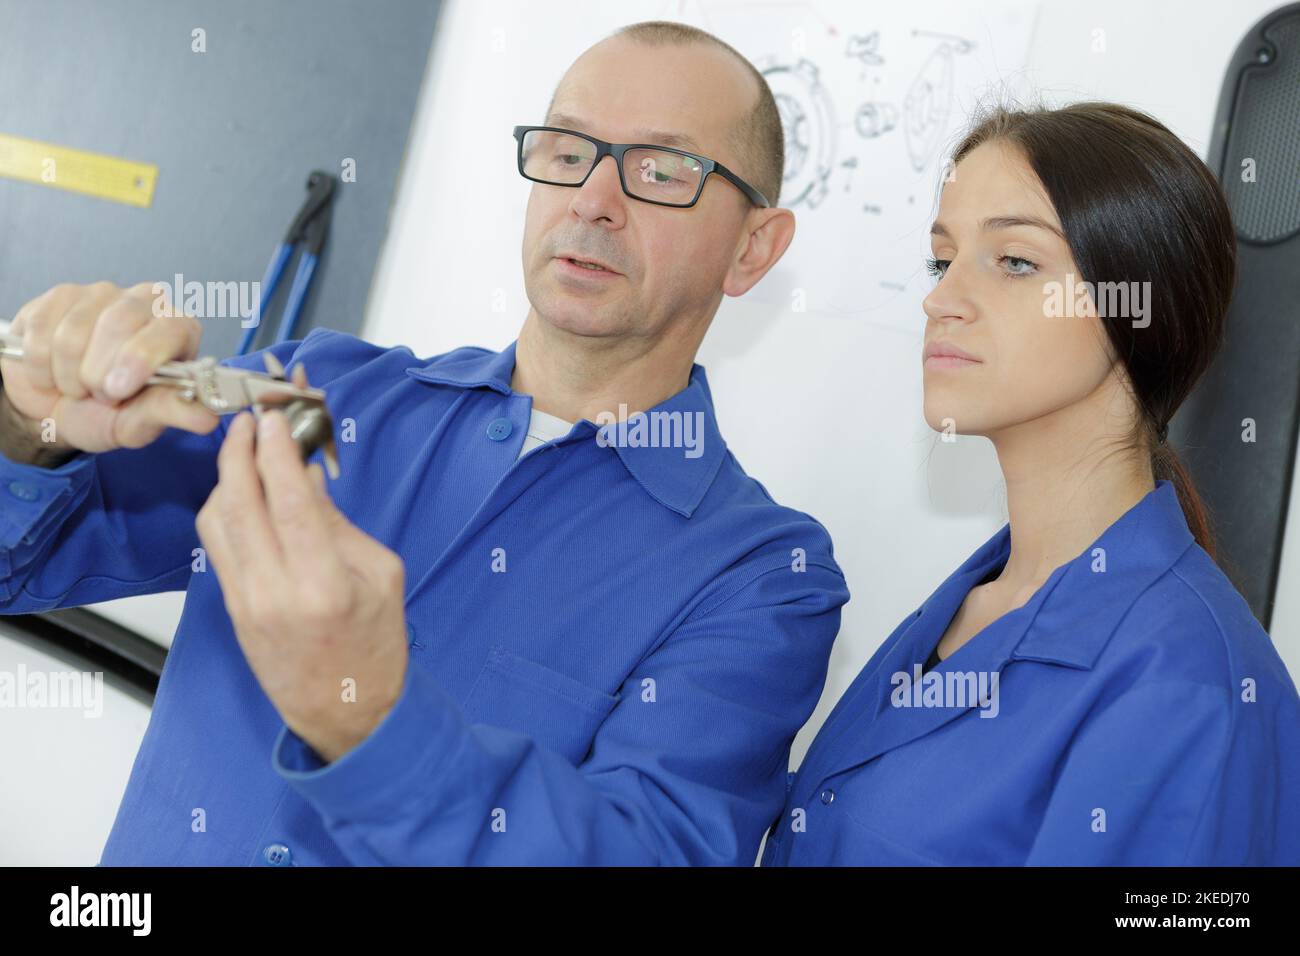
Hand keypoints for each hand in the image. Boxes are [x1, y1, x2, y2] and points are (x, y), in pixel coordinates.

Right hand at [1, 281, 216, 457]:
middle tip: (99, 395)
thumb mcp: (143, 421)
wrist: (57, 410)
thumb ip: (173, 412)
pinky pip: (41, 328)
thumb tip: (208, 418)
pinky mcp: (59, 296)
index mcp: (178, 329)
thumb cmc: (110, 413)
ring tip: (78, 386)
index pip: (170, 327)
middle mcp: (145, 302)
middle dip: (99, 372)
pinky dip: (40, 364)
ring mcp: (100, 294)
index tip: (118, 391)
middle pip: (119, 322)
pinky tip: (52, 372)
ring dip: (68, 374)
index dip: (140, 358)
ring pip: (74, 330)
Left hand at [195, 408, 409, 763]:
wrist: (348, 711)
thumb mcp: (381, 575)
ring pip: (217, 522)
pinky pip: (217, 546)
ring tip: (245, 453)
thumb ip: (339, 524)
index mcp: (323, 584)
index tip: (273, 419)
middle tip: (249, 422)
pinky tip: (241, 493)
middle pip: (239, 504)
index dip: (275, 453)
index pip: (287, 501)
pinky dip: (225, 510)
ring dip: (226, 478)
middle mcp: (275, 593)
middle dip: (239, 453)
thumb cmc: (376, 645)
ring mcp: (246, 604)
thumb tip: (304, 477)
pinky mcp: (231, 610)